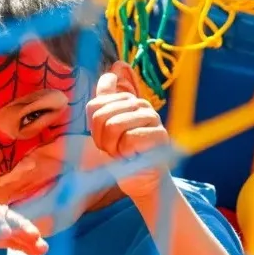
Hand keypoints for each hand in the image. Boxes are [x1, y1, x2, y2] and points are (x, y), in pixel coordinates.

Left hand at [85, 68, 170, 199]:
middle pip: (101, 115)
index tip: (105, 138)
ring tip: (123, 153)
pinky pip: (129, 139)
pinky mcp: (159, 135)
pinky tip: (134, 156)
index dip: (93, 128)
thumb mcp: (106, 128)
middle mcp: (140, 104)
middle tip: (114, 149)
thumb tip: (110, 74)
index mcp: (126, 100)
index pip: (94, 105)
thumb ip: (104, 102)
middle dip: (102, 139)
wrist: (141, 180)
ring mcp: (152, 117)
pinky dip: (126, 153)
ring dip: (113, 147)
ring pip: (114, 125)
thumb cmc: (123, 155)